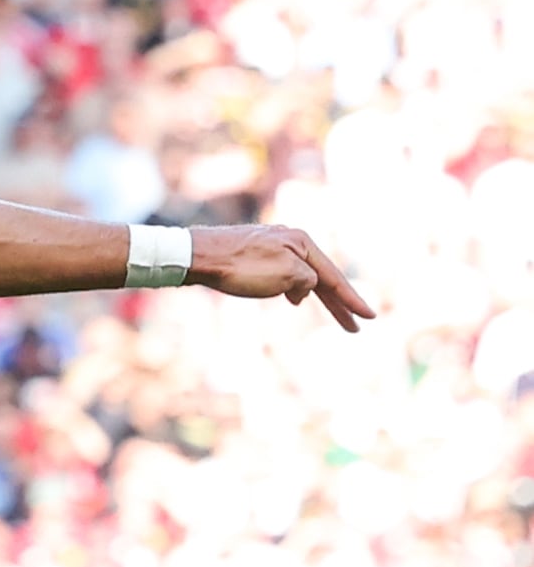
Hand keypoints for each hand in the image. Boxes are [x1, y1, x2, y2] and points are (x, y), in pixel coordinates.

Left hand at [191, 222, 374, 334]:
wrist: (196, 254)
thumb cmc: (240, 266)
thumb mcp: (285, 275)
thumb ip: (306, 281)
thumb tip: (302, 290)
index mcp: (302, 243)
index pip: (333, 277)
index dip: (352, 300)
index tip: (370, 318)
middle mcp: (290, 240)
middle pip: (320, 277)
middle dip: (338, 303)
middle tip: (355, 326)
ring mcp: (271, 246)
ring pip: (301, 275)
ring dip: (316, 295)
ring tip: (332, 315)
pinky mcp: (252, 253)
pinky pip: (283, 273)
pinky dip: (293, 288)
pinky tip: (292, 297)